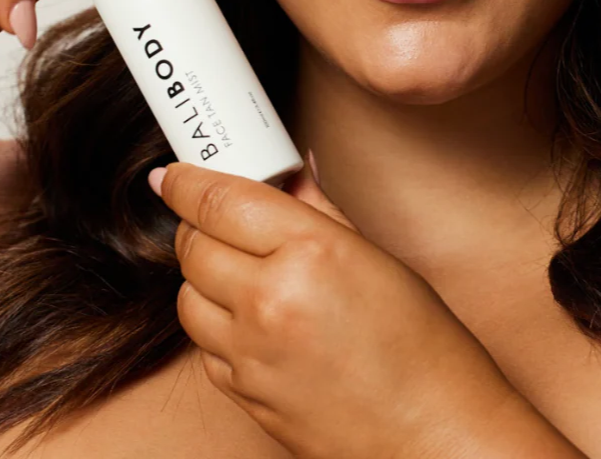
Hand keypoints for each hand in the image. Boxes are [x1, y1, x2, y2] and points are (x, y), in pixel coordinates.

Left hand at [149, 158, 522, 458]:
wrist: (432, 437)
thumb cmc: (421, 346)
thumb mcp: (375, 256)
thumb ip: (318, 208)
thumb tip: (288, 172)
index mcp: (309, 252)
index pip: (218, 201)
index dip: (186, 181)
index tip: (172, 175)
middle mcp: (269, 301)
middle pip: (192, 246)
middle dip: (197, 225)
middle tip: (219, 219)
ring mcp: (251, 354)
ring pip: (187, 297)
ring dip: (203, 277)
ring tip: (241, 272)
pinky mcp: (243, 395)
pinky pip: (205, 347)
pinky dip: (217, 327)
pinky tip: (255, 322)